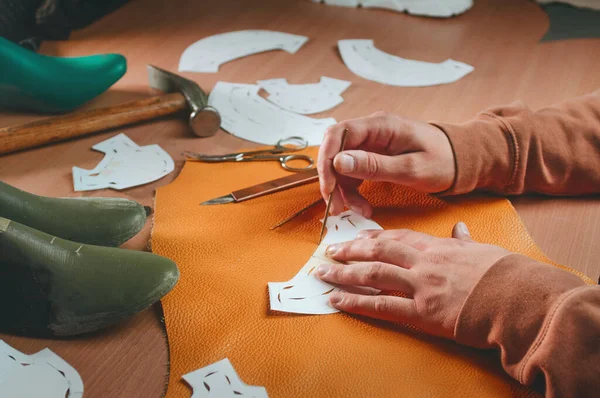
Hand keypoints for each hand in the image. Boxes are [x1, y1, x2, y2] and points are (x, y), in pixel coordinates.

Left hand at [316, 223, 508, 339]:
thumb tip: (459, 228)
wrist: (519, 298)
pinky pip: (381, 305)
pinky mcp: (421, 312)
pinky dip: (356, 302)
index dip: (374, 237)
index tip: (357, 238)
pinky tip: (337, 300)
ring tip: (323, 272)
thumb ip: (465, 240)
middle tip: (330, 250)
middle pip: (378, 251)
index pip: (399, 237)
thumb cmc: (506, 274)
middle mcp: (424, 262)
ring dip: (343, 273)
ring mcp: (420, 285)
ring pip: (372, 274)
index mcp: (438, 246)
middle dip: (351, 250)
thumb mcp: (484, 250)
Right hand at [317, 111, 455, 217]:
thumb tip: (339, 161)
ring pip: (341, 164)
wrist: (461, 160)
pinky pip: (352, 172)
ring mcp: (371, 143)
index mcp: (381, 125)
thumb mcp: (411, 169)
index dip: (327, 161)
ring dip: (342, 190)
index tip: (329, 188)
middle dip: (332, 179)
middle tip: (337, 207)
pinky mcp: (372, 156)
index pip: (338, 134)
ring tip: (356, 211)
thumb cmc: (443, 161)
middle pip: (334, 150)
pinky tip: (362, 206)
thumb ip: (374, 166)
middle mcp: (371, 130)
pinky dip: (352, 191)